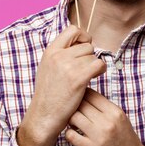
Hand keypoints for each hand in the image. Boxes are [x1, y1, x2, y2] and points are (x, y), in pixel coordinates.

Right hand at [21, 26, 106, 145]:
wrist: (43, 116)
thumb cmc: (48, 94)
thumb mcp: (48, 67)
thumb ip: (61, 54)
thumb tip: (80, 44)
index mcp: (50, 51)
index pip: (72, 29)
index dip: (82, 37)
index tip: (83, 49)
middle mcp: (58, 55)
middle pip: (87, 45)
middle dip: (89, 56)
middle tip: (85, 69)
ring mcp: (68, 66)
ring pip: (93, 55)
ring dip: (94, 65)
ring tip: (87, 76)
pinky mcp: (78, 78)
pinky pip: (99, 64)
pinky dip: (101, 70)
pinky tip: (95, 77)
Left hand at [65, 88, 144, 145]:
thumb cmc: (124, 140)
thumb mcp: (120, 119)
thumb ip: (104, 107)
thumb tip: (85, 94)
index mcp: (115, 112)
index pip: (92, 95)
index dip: (82, 95)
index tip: (79, 99)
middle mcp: (107, 122)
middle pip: (81, 104)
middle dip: (75, 107)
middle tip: (73, 112)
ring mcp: (98, 136)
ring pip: (74, 117)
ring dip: (70, 119)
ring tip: (73, 124)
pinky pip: (70, 135)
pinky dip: (69, 133)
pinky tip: (74, 135)